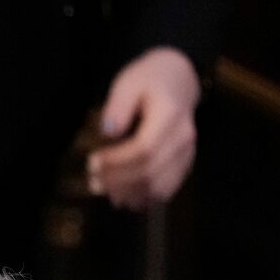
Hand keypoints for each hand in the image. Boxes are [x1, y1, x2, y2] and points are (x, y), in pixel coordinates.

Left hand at [87, 47, 201, 209]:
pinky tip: (122, 196)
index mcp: (170, 116)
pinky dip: (143, 198)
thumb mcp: (128, 83)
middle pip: (151, 172)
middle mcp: (183, 138)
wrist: (177, 81)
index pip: (144, 149)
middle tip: (93, 182)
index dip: (116, 162)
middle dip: (118, 181)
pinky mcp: (184, 165)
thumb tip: (109, 132)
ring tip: (104, 190)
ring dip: (129, 194)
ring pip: (159, 187)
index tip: (92, 163)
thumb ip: (118, 105)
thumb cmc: (148, 81)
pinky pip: (166, 190)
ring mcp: (187, 154)